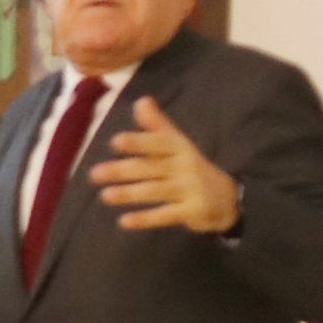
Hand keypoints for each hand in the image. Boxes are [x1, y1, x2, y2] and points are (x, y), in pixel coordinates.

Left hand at [93, 98, 240, 234]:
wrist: (228, 198)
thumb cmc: (192, 168)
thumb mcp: (179, 144)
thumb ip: (157, 125)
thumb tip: (141, 100)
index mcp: (180, 147)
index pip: (158, 143)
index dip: (138, 142)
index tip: (115, 142)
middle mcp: (185, 166)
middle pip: (151, 168)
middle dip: (122, 170)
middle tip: (94, 174)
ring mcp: (190, 189)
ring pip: (155, 191)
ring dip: (129, 194)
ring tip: (104, 196)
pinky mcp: (192, 211)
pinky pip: (165, 215)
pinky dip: (145, 219)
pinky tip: (124, 221)